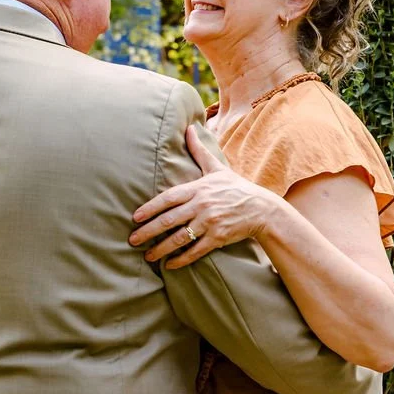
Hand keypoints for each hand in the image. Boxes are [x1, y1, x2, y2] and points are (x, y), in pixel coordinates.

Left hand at [129, 125, 284, 269]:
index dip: (149, 208)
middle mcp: (201, 206)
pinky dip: (182, 260)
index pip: (168, 198)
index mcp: (198, 188)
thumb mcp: (216, 168)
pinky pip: (196, 251)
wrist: (262, 209)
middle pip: (169, 220)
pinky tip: (169, 266)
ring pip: (180, 238)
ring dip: (161, 249)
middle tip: (132, 240)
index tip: (134, 217)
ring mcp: (210, 223)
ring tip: (147, 256)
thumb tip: (190, 127)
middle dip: (148, 231)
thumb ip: (199, 150)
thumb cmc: (235, 187)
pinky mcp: (218, 238)